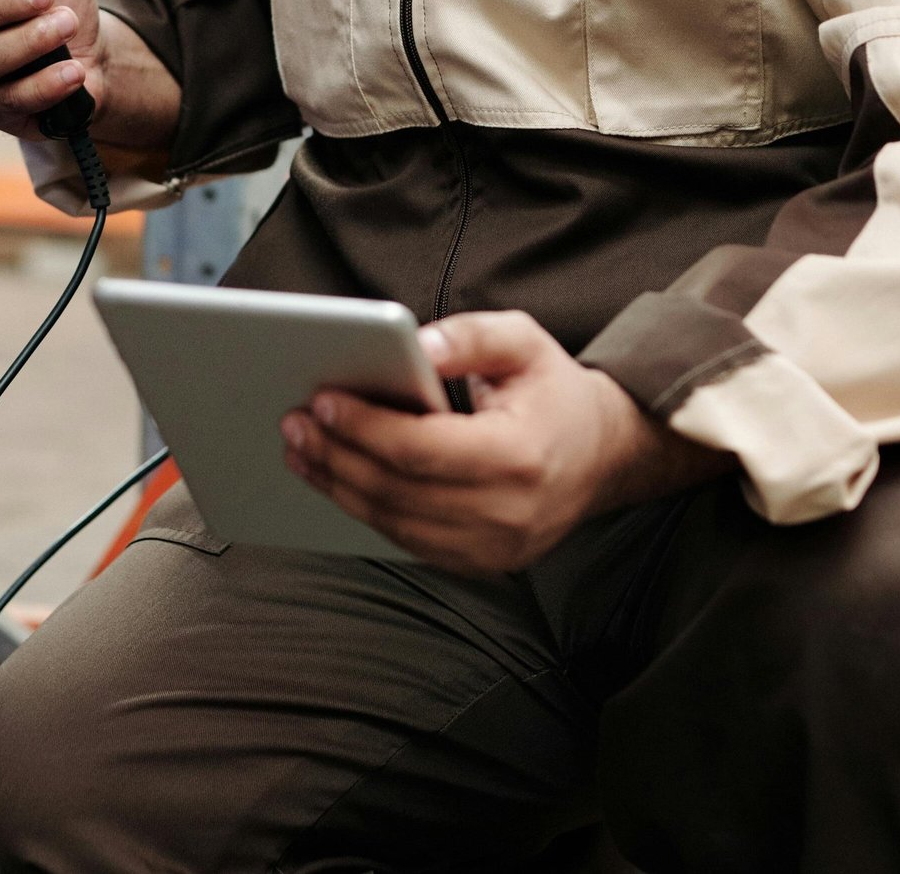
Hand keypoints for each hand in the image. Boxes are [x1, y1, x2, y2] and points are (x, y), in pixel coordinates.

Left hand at [280, 311, 732, 571]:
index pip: (421, 449)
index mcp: (519, 455)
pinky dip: (367, 510)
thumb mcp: (524, 341)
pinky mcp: (482, 563)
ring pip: (395, 524)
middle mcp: (507, 512)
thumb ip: (470, 336)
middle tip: (293, 424)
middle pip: (397, 491)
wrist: (606, 454)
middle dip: (336, 456)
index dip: (364, 427)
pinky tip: (337, 478)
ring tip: (301, 451)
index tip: (321, 401)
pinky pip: (408, 541)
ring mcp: (495, 548)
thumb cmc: (556, 392)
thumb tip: (414, 343)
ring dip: (339, 487)